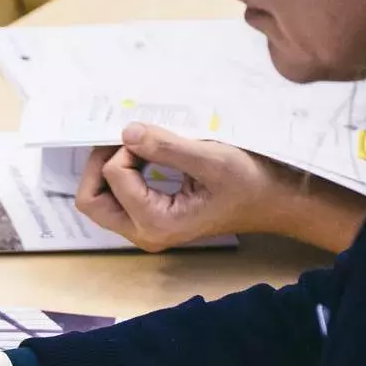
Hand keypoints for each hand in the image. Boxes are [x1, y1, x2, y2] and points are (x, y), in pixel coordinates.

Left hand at [76, 122, 365, 252]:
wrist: (274, 201)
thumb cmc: (250, 182)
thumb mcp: (211, 158)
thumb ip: (167, 147)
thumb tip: (127, 132)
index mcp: (156, 223)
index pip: (112, 176)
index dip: (126, 148)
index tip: (154, 135)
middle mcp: (144, 233)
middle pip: (91, 200)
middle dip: (100, 164)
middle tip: (127, 139)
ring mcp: (145, 230)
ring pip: (100, 200)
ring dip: (110, 169)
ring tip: (137, 145)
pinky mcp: (151, 220)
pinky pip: (118, 198)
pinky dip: (122, 174)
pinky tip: (143, 156)